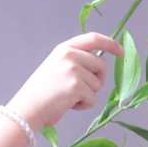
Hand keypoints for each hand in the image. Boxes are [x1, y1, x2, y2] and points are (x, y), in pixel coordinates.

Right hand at [7, 32, 123, 129]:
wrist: (27, 108)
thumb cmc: (42, 93)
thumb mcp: (57, 67)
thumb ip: (75, 61)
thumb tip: (100, 64)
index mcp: (64, 48)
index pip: (93, 39)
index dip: (110, 43)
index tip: (120, 51)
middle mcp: (69, 55)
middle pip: (101, 65)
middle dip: (98, 80)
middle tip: (81, 90)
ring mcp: (73, 69)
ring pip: (98, 84)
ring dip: (88, 95)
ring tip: (69, 97)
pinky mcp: (76, 86)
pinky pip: (93, 98)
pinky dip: (84, 105)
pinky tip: (69, 105)